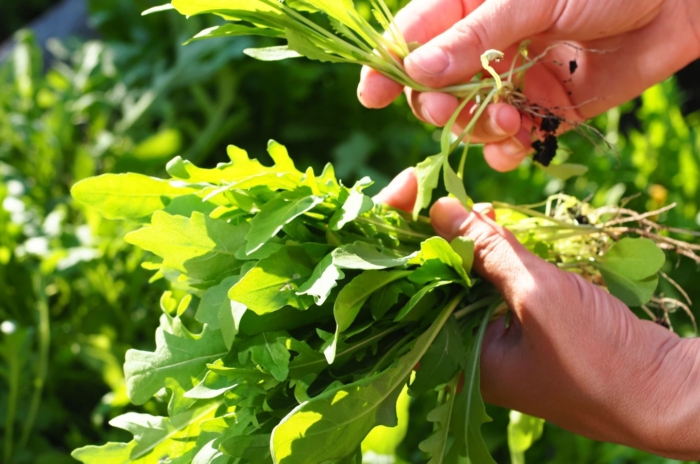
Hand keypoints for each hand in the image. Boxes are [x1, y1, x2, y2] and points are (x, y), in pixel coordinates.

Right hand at [359, 0, 699, 171]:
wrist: (679, 2)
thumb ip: (473, 37)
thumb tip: (416, 72)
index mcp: (472, 5)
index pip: (412, 38)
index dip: (388, 67)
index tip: (372, 97)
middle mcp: (487, 46)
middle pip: (435, 89)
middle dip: (440, 107)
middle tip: (457, 110)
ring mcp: (514, 80)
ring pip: (469, 120)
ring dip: (479, 129)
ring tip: (510, 120)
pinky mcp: (545, 108)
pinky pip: (510, 141)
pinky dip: (507, 151)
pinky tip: (517, 146)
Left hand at [375, 169, 699, 459]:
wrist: (666, 390)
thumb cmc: (597, 357)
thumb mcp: (536, 295)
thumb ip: (485, 251)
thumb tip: (439, 208)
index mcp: (454, 359)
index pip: (407, 289)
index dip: (399, 235)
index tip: (408, 186)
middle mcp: (466, 353)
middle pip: (433, 281)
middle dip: (435, 232)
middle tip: (436, 190)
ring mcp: (496, 342)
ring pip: (466, 280)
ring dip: (468, 241)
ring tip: (472, 207)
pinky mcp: (523, 330)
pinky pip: (496, 286)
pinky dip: (496, 256)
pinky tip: (497, 227)